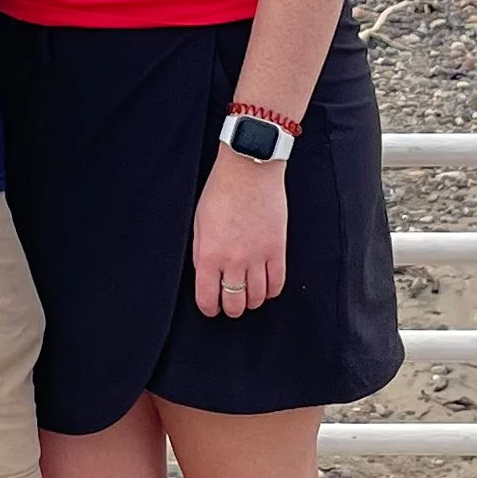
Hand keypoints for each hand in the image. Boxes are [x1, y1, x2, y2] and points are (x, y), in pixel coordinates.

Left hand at [192, 149, 290, 316]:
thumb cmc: (221, 190)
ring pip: (257, 298)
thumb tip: (205, 273)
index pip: (208, 298)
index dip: (209, 308)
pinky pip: (277, 283)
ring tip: (248, 295)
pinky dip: (271, 291)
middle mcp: (233, 261)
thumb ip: (201, 252)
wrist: (249, 169)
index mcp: (208, 254)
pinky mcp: (277, 249)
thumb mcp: (199, 223)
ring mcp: (257, 257)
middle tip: (231, 304)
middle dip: (231, 308)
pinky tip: (265, 287)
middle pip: (234, 303)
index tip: (211, 307)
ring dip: (251, 301)